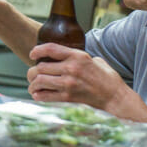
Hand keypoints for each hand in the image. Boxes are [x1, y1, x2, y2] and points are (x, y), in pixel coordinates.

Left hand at [26, 43, 145, 121]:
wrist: (115, 97)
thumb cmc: (107, 79)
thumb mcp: (95, 60)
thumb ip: (80, 57)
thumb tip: (68, 56)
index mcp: (78, 56)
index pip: (51, 48)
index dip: (38, 50)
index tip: (32, 54)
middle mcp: (71, 68)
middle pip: (41, 67)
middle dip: (32, 71)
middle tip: (32, 74)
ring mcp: (69, 83)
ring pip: (40, 81)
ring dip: (33, 84)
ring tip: (33, 86)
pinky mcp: (68, 97)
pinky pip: (46, 96)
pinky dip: (39, 95)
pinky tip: (38, 95)